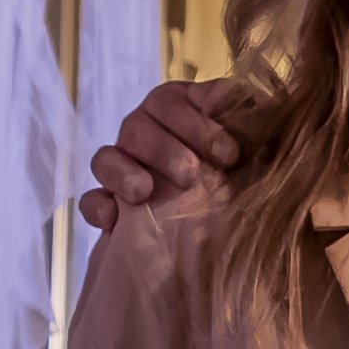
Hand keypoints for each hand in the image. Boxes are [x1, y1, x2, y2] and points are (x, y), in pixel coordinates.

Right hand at [76, 72, 247, 228]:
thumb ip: (252, 117)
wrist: (226, 251)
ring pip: (106, 158)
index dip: (196, 123)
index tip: (229, 154)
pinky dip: (98, 207)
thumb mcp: (257, 149)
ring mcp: (126, 173)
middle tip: (191, 175)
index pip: (172, 101)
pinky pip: (91, 200)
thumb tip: (251, 96)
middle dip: (163, 148)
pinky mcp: (113, 210)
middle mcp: (150, 136)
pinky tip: (114, 220)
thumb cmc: (247, 184)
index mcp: (182, 114)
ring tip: (144, 192)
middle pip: (136, 126)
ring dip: (123, 172)